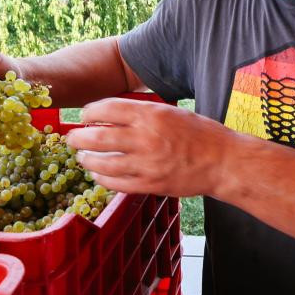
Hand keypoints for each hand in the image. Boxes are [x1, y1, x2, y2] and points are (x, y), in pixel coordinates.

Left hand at [63, 98, 235, 198]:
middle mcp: (145, 138)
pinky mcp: (150, 185)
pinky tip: (98, 175)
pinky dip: (102, 179)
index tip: (84, 116)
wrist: (223, 162)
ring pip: (102, 164)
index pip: (106, 109)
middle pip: (97, 137)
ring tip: (82, 157)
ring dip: (87, 160)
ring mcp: (146, 165)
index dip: (89, 112)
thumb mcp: (170, 112)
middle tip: (71, 139)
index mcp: (151, 115)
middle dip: (78, 138)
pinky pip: (116, 184)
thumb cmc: (200, 134)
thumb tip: (109, 115)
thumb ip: (141, 114)